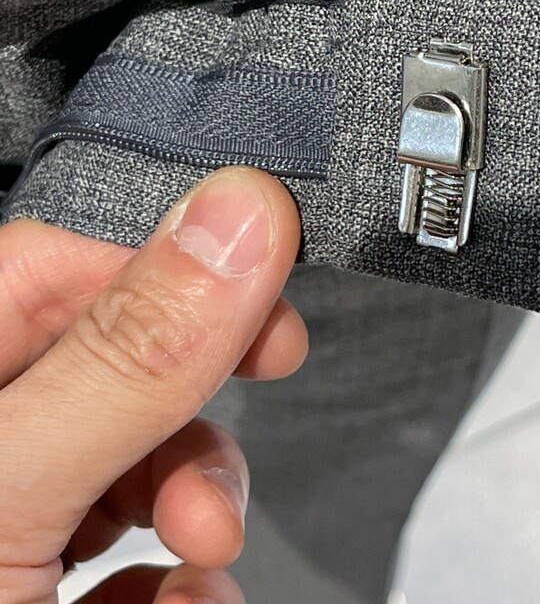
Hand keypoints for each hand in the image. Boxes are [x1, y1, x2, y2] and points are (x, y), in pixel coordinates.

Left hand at [0, 166, 303, 603]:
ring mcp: (18, 507)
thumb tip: (239, 215)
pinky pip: (135, 553)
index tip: (264, 276)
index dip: (171, 257)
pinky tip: (183, 599)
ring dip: (200, 499)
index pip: (62, 259)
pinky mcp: (52, 576)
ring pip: (137, 457)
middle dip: (197, 395)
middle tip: (272, 372)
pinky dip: (179, 575)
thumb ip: (130, 355)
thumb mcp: (17, 483)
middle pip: (120, 361)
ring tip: (204, 549)